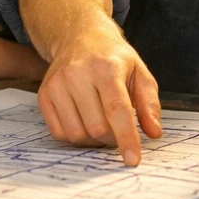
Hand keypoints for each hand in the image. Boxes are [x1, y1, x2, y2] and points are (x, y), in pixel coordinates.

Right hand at [38, 31, 162, 166]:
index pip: (117, 110)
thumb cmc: (113, 59)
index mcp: (107, 68)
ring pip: (77, 134)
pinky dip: (75, 136)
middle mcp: (78, 74)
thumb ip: (149, 104)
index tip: (133, 160)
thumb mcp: (140, 72)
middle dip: (112, 138)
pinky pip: (59, 133)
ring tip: (102, 122)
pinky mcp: (44, 94)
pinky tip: (84, 121)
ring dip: (93, 139)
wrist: (80, 38)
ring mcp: (57, 84)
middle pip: (97, 128)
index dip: (126, 138)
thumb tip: (154, 133)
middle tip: (118, 128)